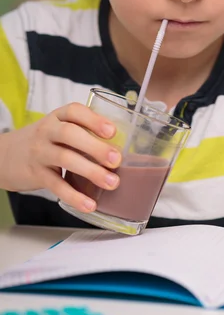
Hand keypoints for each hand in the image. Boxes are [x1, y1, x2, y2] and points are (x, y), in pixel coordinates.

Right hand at [0, 103, 120, 213]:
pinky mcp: (36, 175)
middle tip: (117, 159)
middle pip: (70, 134)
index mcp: (57, 117)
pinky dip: (74, 196)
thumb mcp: (59, 129)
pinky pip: (56, 185)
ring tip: (112, 182)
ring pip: (65, 159)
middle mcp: (47, 132)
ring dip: (91, 171)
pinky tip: (89, 204)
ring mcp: (40, 152)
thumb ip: (83, 133)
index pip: (74, 111)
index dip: (94, 120)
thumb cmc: (44, 142)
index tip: (112, 131)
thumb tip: (122, 147)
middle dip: (95, 146)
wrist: (5, 156)